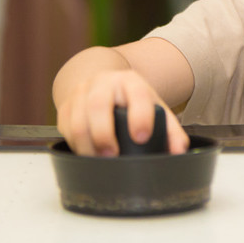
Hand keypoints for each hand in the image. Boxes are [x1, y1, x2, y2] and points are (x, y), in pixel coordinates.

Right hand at [55, 69, 189, 155]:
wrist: (102, 83)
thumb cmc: (131, 101)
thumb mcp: (153, 107)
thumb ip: (170, 130)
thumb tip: (179, 151)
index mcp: (130, 82)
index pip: (137, 95)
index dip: (140, 117)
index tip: (142, 137)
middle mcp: (103, 83)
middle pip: (98, 105)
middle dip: (104, 134)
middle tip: (113, 155)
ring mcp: (81, 93)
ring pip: (77, 120)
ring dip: (87, 145)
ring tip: (98, 160)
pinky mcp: (66, 106)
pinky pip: (65, 128)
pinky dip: (75, 145)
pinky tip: (86, 154)